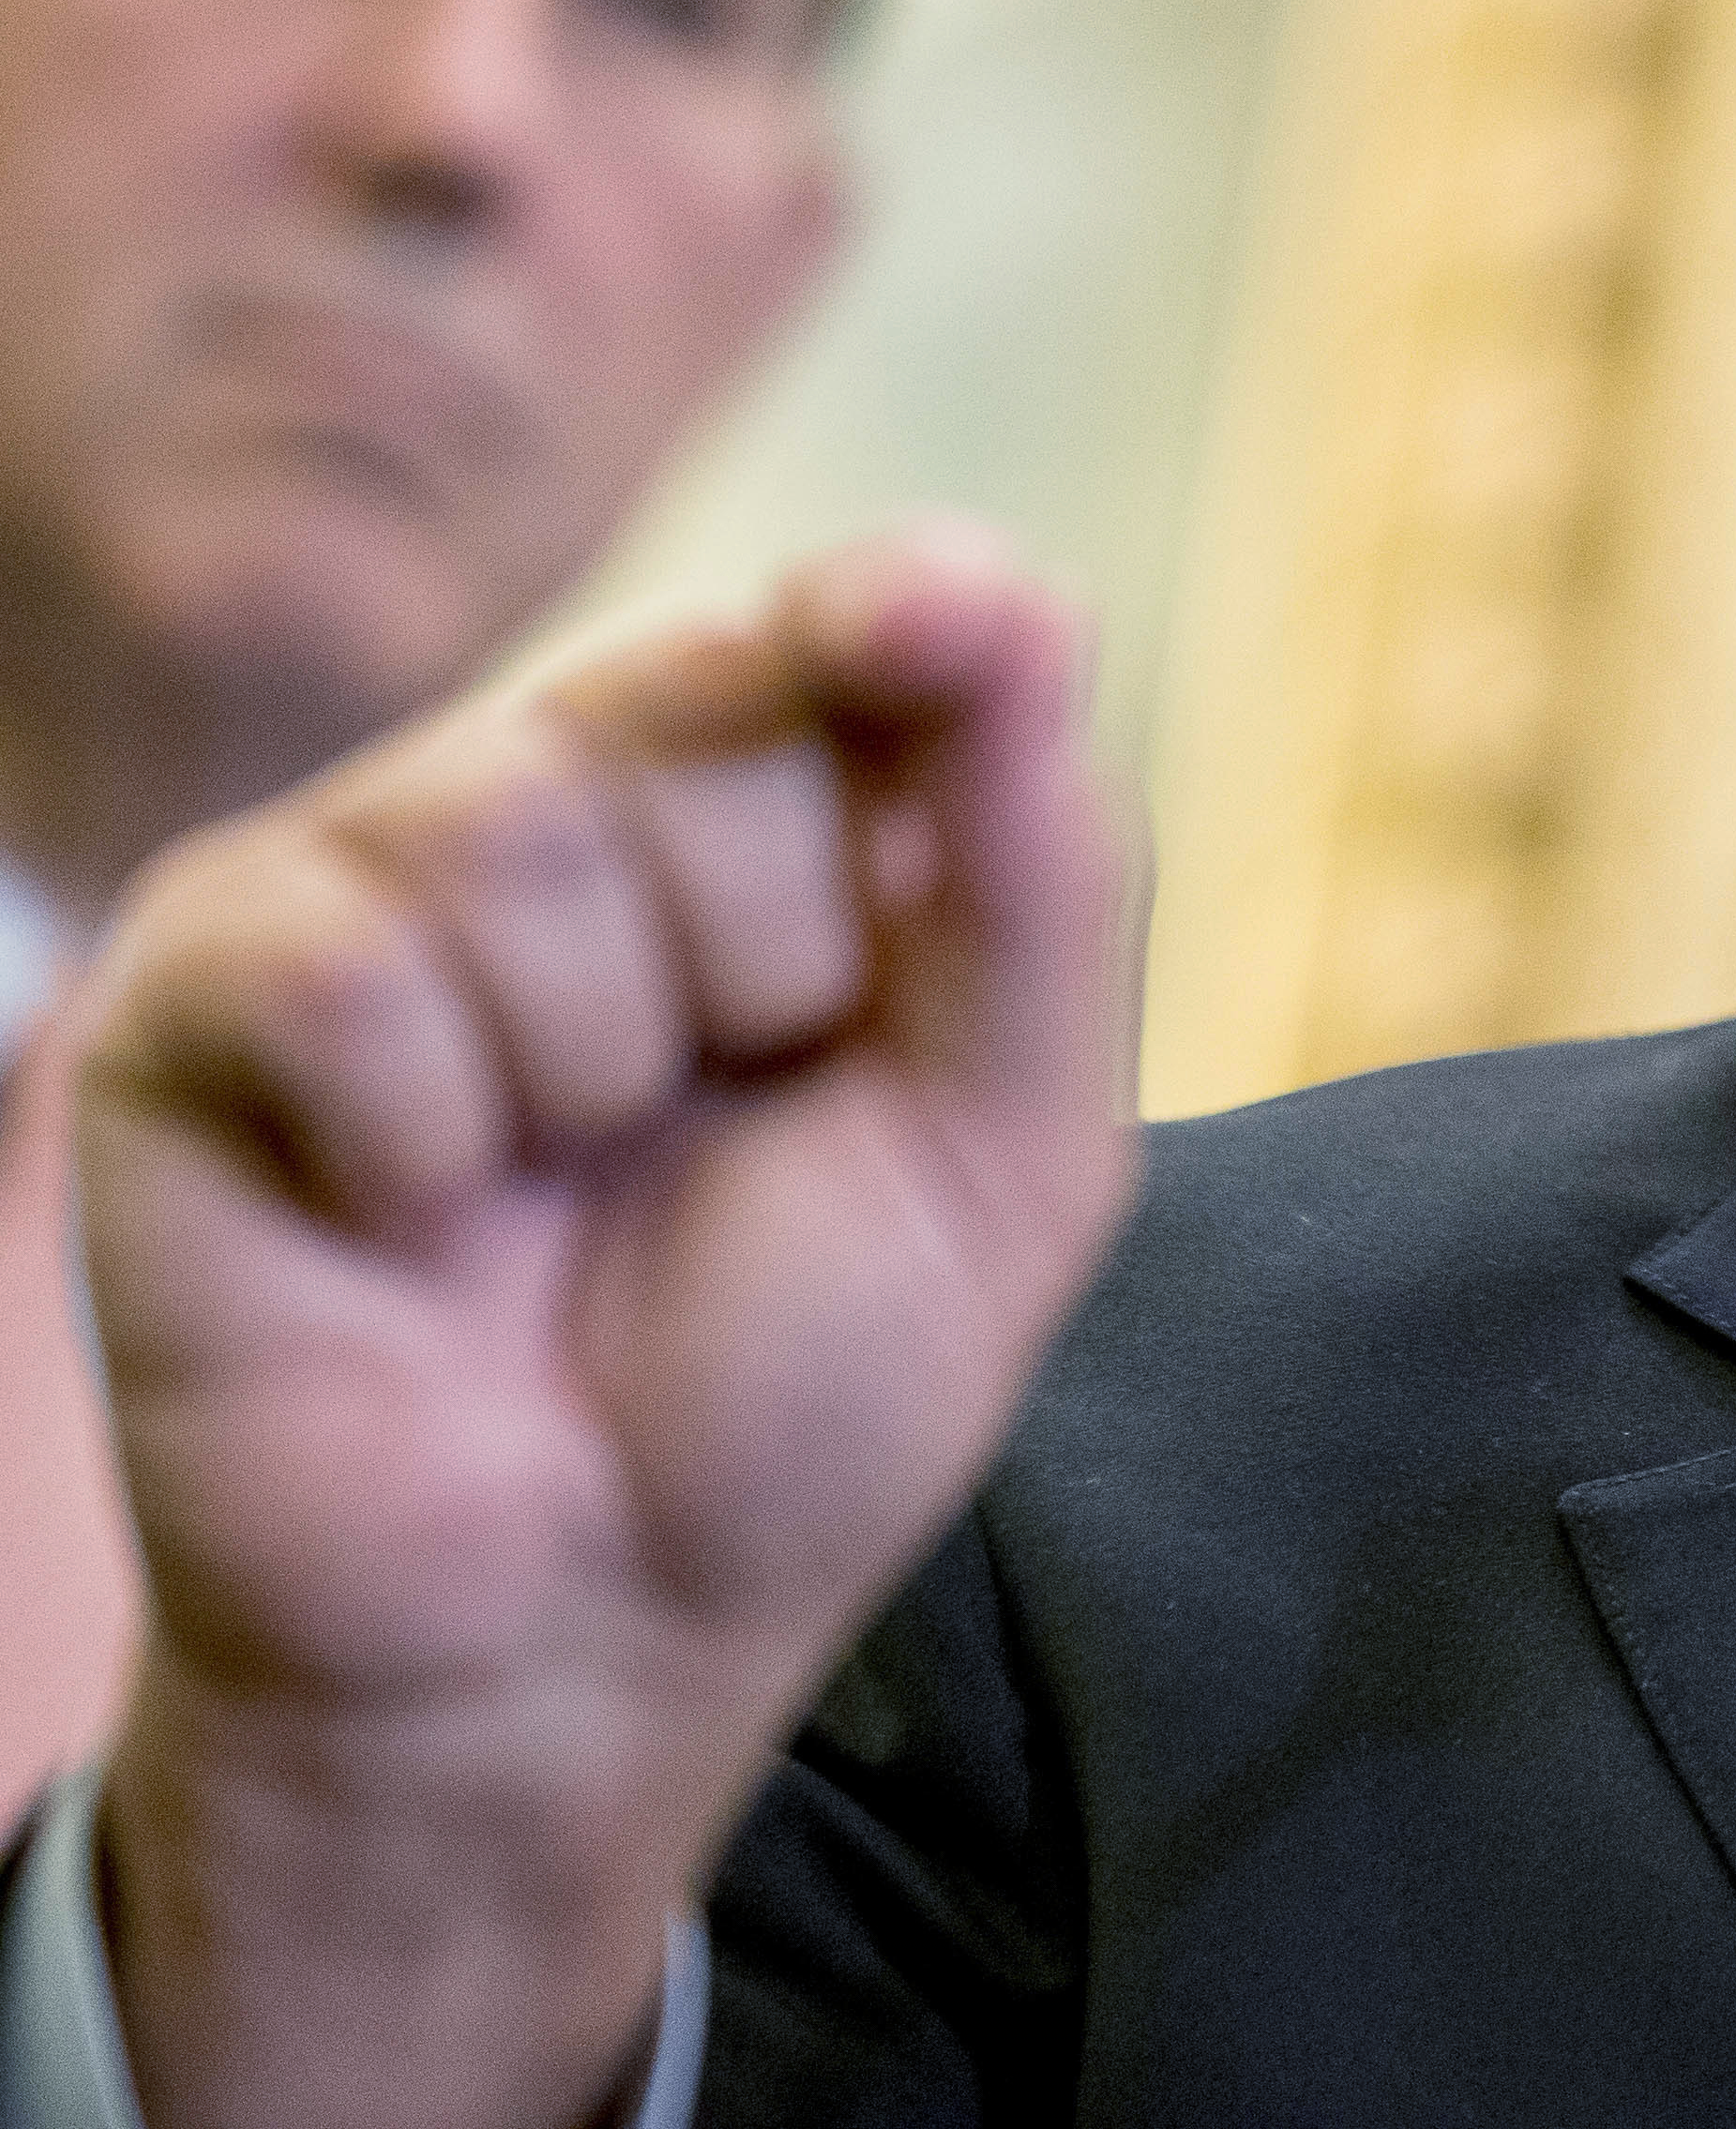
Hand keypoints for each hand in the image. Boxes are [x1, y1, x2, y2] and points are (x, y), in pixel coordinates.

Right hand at [76, 526, 1135, 2128]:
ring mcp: (372, 882)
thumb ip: (1037, 873)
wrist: (571, 1639)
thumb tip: (1008, 597)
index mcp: (783, 826)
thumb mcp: (1007, 1146)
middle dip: (774, 963)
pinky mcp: (197, 995)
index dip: (905, 616)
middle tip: (710, 1125)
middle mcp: (575, 810)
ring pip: (526, 824)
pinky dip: (415, 1129)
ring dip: (591, 1063)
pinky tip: (408, 1214)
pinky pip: (343, 961)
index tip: (927, 617)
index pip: (864, 630)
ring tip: (552, 1184)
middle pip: (713, 713)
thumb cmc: (789, 1398)